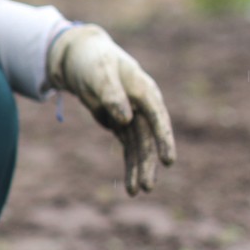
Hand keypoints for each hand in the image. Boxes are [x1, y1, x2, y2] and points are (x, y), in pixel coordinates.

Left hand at [47, 24, 177, 195]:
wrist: (81, 58)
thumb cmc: (92, 61)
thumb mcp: (99, 74)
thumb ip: (111, 95)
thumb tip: (125, 119)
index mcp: (144, 91)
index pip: (157, 118)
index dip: (164, 139)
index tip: (168, 161)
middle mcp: (143, 106)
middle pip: (148, 139)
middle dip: (147, 163)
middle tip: (147, 187)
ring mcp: (133, 116)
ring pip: (139, 147)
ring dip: (138, 169)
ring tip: (136, 192)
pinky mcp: (121, 125)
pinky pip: (128, 148)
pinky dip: (129, 164)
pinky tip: (130, 185)